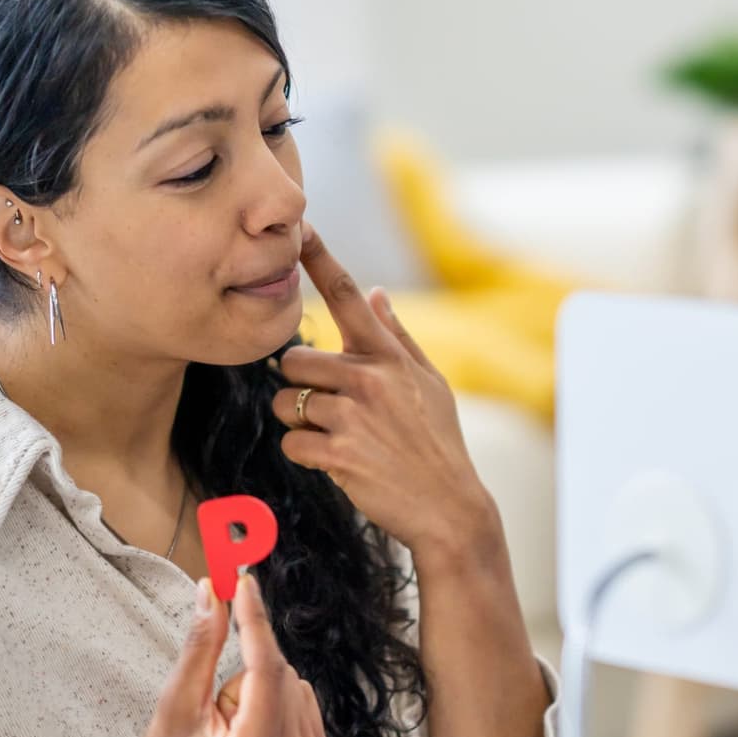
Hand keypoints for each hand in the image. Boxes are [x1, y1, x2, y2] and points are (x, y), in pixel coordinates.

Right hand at [115, 574, 332, 736]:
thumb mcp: (176, 704)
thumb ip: (200, 647)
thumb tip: (212, 593)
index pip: (266, 667)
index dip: (255, 620)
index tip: (245, 583)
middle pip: (279, 671)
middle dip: (243, 675)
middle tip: (214, 712)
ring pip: (292, 681)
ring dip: (257, 690)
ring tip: (229, 727)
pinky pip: (301, 697)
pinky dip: (274, 701)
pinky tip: (250, 729)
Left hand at [273, 225, 500, 564]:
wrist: (450, 508)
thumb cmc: (439, 443)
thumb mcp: (430, 384)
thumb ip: (398, 337)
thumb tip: (378, 292)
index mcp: (390, 356)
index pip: (349, 295)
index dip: (320, 258)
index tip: (299, 228)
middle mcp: (370, 378)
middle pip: (294, 359)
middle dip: (299, 384)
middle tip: (329, 408)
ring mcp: (354, 416)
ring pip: (287, 404)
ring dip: (300, 423)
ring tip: (338, 438)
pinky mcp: (338, 454)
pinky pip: (292, 443)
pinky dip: (306, 456)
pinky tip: (338, 463)